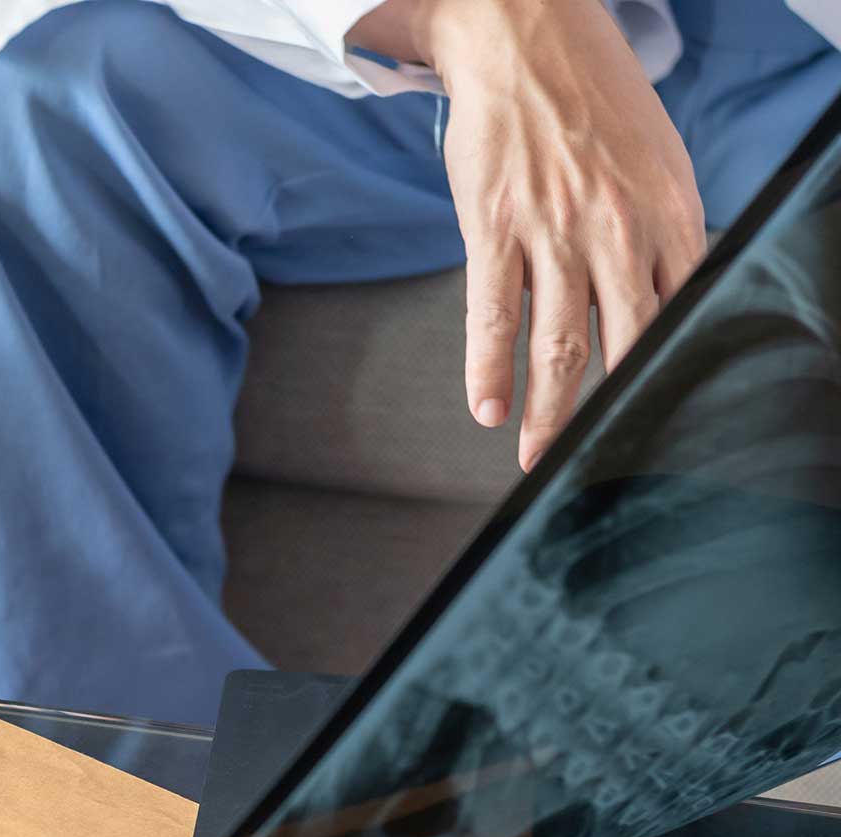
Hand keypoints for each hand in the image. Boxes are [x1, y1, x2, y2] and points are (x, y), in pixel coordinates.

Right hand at [355, 0, 708, 468]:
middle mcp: (619, 229)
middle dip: (611, 413)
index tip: (659, 421)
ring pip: (560, 341)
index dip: (670, 374)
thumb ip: (662, 233)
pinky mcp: (496, 226)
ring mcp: (556, 230)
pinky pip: (493, 313)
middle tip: (597, 461)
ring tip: (536, 456)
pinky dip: (488, 368)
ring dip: (548, 410)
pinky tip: (487, 408)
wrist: (526, 40)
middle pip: (624, 344)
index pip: (682, 314)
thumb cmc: (591, 102)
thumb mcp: (656, 164)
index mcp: (670, 215)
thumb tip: (662, 299)